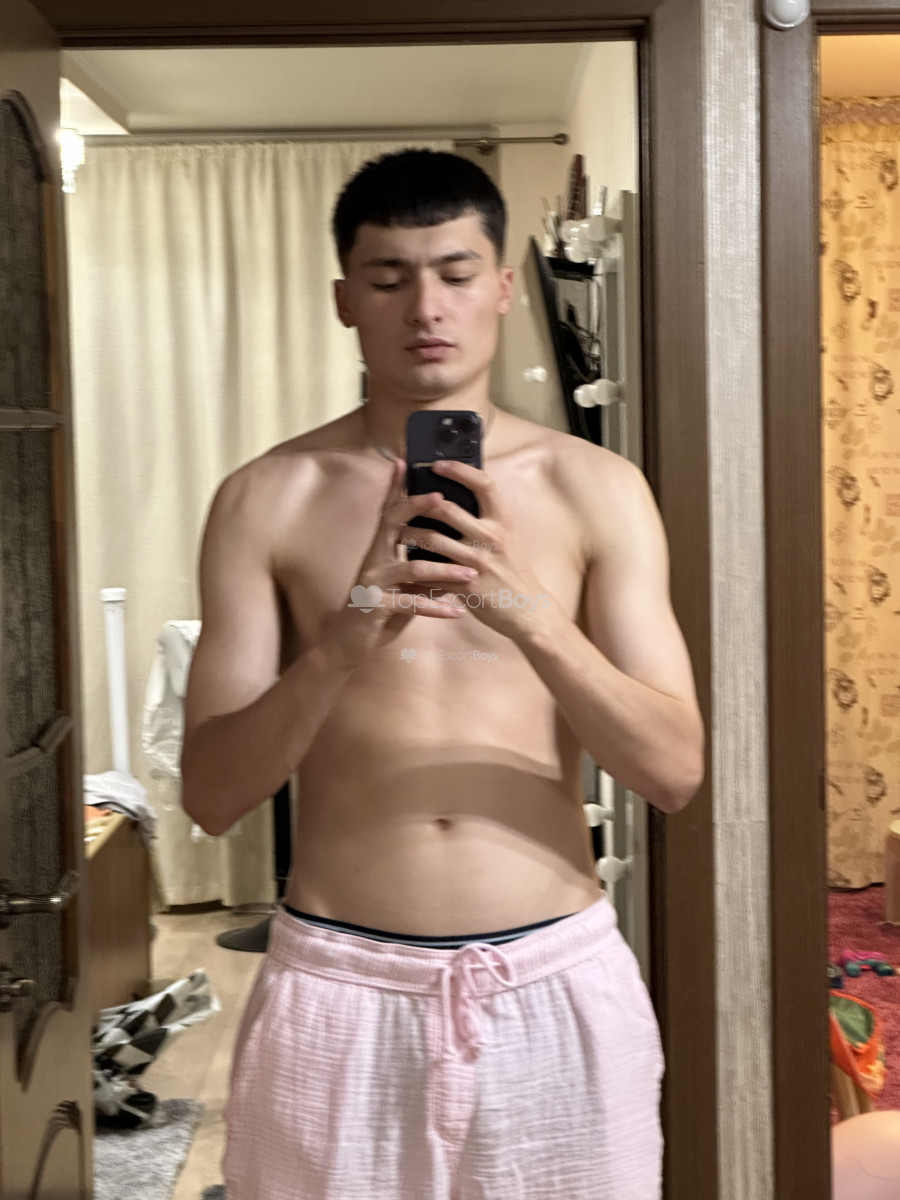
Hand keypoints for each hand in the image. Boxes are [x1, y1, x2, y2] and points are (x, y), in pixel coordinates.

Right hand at [321, 459, 477, 667]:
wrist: (347, 644)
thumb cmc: (379, 610)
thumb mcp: (398, 584)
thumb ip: (415, 564)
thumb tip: (445, 547)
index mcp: (379, 551)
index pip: (388, 513)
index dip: (396, 489)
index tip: (406, 464)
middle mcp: (373, 561)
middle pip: (393, 526)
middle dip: (418, 509)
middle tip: (444, 500)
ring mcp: (372, 583)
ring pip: (411, 568)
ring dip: (445, 570)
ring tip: (471, 572)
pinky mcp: (375, 607)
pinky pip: (410, 604)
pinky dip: (437, 608)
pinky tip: (458, 612)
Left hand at [399, 459, 555, 639]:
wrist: (528, 610)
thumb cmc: (513, 571)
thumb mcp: (507, 539)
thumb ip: (486, 521)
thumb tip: (457, 500)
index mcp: (503, 521)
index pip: (483, 483)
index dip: (459, 470)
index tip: (437, 464)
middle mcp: (491, 536)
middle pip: (447, 509)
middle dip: (419, 505)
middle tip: (403, 504)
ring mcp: (478, 560)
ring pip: (432, 539)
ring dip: (410, 534)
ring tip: (398, 532)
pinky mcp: (466, 583)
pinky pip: (433, 571)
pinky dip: (418, 567)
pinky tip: (408, 565)